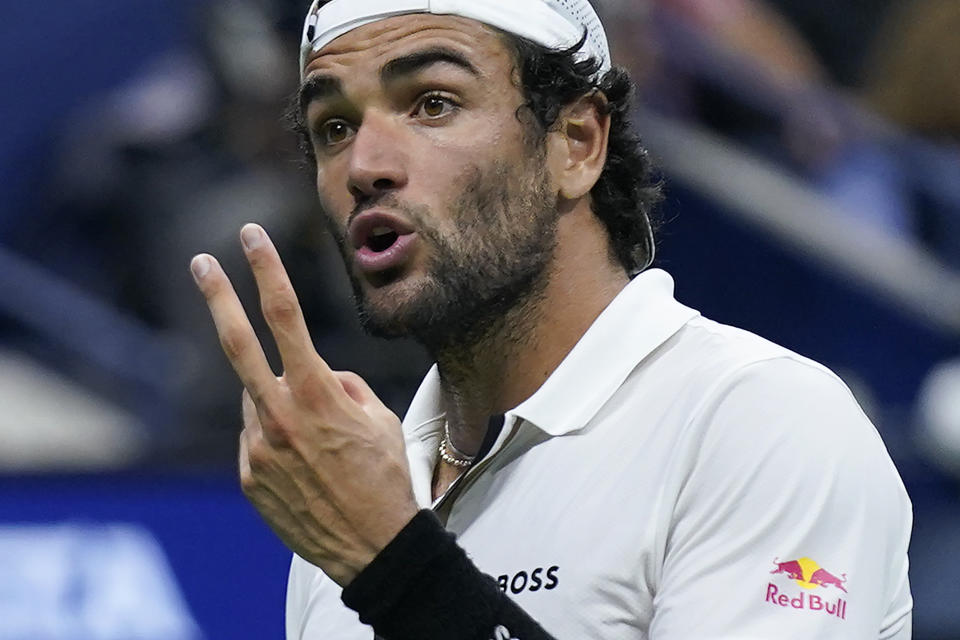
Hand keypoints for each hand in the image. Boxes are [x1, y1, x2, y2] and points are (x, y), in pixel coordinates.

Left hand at [190, 223, 418, 585]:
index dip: (267, 271)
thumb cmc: (386, 479)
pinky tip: (306, 466)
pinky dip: (277, 438)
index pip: (286, 316)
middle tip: (200, 262)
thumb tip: (320, 374)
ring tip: (317, 442)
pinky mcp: (249, 477)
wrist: (372, 546)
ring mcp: (258, 448)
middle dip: (218, 297)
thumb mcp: (382, 419)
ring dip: (278, 402)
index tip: (251, 237)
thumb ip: (344, 386)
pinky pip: (258, 439)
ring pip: (258, 400)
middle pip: (238, 344)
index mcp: (317, 394)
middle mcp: (280, 416)